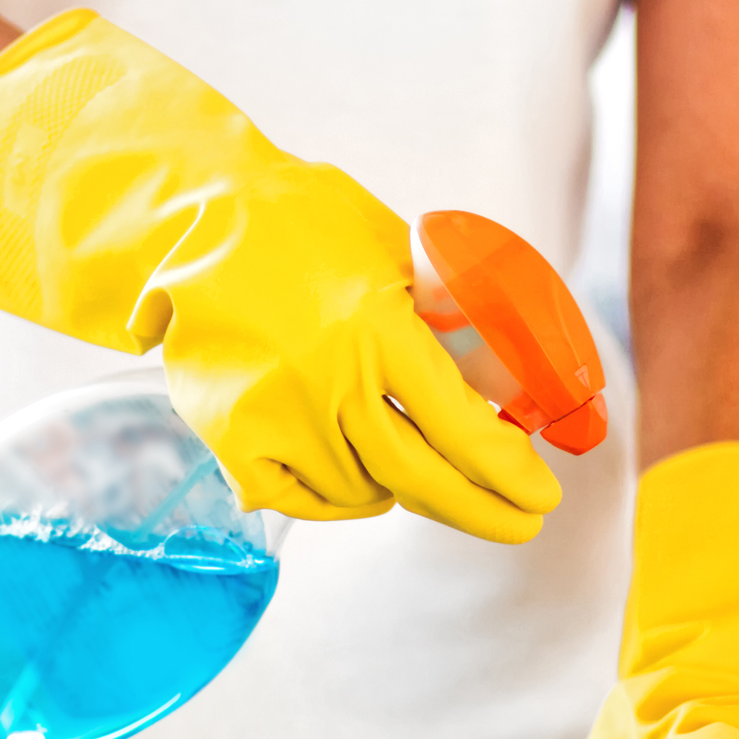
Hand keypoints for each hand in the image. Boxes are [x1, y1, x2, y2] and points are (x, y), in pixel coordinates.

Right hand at [0, 10, 560, 542]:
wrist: (196, 216)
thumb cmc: (310, 225)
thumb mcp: (400, 254)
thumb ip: (452, 321)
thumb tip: (515, 388)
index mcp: (376, 324)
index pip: (461, 427)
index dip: (509, 473)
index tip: (541, 498)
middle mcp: (325, 379)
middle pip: (419, 479)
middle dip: (481, 510)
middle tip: (518, 522)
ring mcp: (272, 415)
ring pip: (361, 494)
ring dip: (398, 488)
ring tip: (405, 458)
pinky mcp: (230, 437)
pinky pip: (298, 500)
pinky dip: (334, 496)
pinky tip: (349, 470)